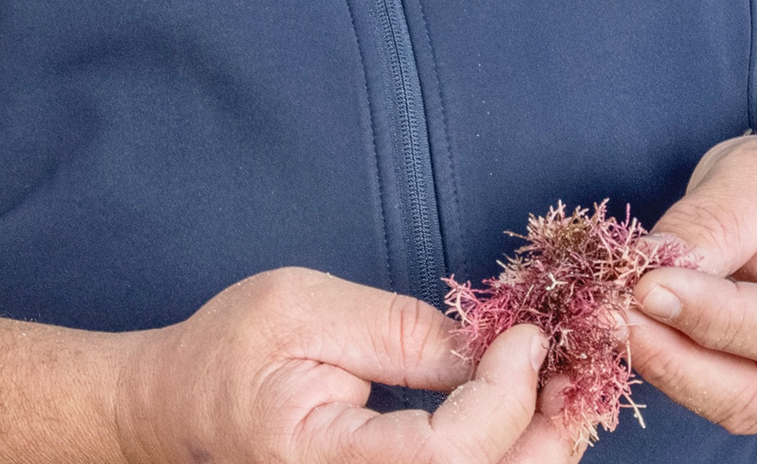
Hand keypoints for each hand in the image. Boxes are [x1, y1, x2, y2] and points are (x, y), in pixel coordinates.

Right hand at [114, 265, 581, 463]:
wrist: (182, 405)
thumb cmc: (231, 349)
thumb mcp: (303, 308)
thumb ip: (397, 330)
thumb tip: (490, 347)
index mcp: (322, 461)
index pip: (449, 457)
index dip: (505, 397)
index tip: (529, 334)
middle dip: (546, 431)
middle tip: (574, 363)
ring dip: (538, 445)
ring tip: (559, 382)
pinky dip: (511, 453)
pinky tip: (526, 411)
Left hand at [630, 132, 756, 432]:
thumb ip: (710, 224)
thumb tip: (646, 267)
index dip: (718, 318)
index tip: (648, 288)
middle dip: (679, 362)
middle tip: (612, 315)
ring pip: (737, 405)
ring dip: (666, 368)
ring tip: (612, 319)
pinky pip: (720, 392)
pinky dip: (671, 366)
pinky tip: (631, 328)